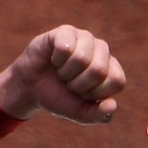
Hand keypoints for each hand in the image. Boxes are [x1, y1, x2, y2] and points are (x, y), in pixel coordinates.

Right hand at [0, 25, 125, 122]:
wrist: (31, 88)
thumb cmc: (58, 97)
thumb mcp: (79, 113)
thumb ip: (98, 115)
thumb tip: (112, 105)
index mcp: (111, 70)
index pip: (117, 81)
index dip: (95, 93)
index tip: (83, 94)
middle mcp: (102, 50)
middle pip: (98, 70)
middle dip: (78, 84)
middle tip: (69, 83)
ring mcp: (85, 38)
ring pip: (82, 58)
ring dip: (66, 73)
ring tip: (61, 72)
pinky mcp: (66, 31)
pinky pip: (65, 48)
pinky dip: (55, 60)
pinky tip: (54, 59)